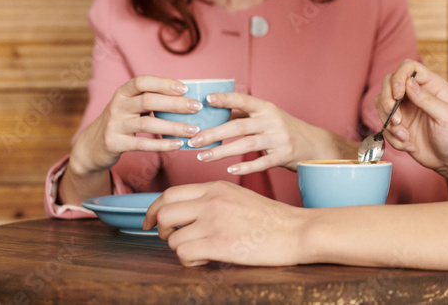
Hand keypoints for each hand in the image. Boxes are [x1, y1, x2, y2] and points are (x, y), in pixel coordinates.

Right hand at [70, 75, 202, 175]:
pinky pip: (141, 144)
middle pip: (148, 101)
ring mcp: (115, 125)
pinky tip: (178, 145)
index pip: (142, 81)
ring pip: (147, 124)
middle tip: (196, 107)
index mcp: (123, 92)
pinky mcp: (114, 143)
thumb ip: (152, 98)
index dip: (164, 83)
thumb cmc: (122, 121)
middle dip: (175, 104)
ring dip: (173, 127)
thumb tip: (188, 95)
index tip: (185, 88)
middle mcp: (117, 106)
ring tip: (193, 130)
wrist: (93, 145)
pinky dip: (162, 144)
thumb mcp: (131, 105)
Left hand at [145, 181, 304, 266]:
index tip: (151, 222)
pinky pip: (184, 254)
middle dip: (161, 231)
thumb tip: (185, 214)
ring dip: (181, 248)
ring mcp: (214, 222)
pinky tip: (206, 258)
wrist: (296, 230)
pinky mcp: (219, 244)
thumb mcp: (238, 197)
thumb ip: (211, 200)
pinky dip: (190, 261)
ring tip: (200, 251)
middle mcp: (211, 201)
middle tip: (174, 238)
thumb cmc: (271, 219)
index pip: (170, 194)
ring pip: (172, 238)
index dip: (153, 210)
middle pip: (163, 213)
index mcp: (216, 187)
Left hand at [189, 93, 330, 172]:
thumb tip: (212, 114)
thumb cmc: (284, 129)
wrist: (314, 144)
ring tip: (203, 157)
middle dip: (214, 133)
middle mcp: (273, 120)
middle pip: (239, 126)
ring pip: (247, 145)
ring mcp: (279, 138)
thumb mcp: (267, 116)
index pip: (244, 100)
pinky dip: (246, 167)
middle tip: (193, 140)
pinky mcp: (284, 155)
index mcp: (266, 108)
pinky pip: (262, 162)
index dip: (226, 99)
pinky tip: (230, 170)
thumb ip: (243, 115)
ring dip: (222, 151)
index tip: (206, 99)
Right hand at [378, 60, 447, 172]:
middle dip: (387, 101)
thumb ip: (428, 99)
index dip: (399, 76)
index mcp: (431, 84)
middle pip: (389, 81)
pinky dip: (392, 137)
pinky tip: (409, 145)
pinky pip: (383, 124)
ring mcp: (405, 107)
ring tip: (405, 137)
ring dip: (389, 123)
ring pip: (381, 102)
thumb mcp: (447, 116)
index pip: (409, 66)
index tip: (398, 95)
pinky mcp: (398, 123)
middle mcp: (415, 92)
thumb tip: (409, 82)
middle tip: (397, 121)